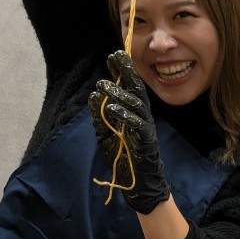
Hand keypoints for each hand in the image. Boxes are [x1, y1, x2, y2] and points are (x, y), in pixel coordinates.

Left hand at [88, 51, 170, 213]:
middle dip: (126, 72)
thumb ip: (100, 116)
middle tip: (114, 56)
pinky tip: (111, 108)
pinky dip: (123, 115)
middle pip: (136, 89)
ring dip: (118, 93)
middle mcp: (143, 116)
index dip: (122, 70)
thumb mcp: (106, 134)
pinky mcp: (147, 141)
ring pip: (135, 104)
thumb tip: (92, 96)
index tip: (112, 55)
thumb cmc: (125, 156)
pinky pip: (136, 124)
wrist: (140, 183)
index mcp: (135, 112)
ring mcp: (146, 127)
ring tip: (102, 84)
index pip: (129, 87)